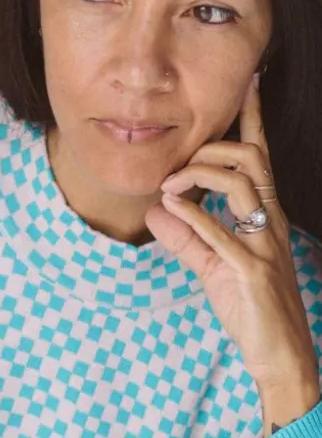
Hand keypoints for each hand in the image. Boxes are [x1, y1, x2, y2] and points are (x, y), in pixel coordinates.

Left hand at [143, 73, 319, 398]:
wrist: (280, 354)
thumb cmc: (251, 310)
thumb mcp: (213, 269)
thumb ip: (188, 240)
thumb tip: (157, 213)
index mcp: (264, 217)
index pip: (259, 158)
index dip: (253, 119)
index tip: (247, 82)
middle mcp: (269, 224)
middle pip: (251, 160)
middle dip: (211, 149)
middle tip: (174, 169)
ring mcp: (263, 247)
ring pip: (242, 185)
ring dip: (199, 177)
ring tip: (169, 189)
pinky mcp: (251, 273)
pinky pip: (223, 235)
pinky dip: (193, 217)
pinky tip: (170, 212)